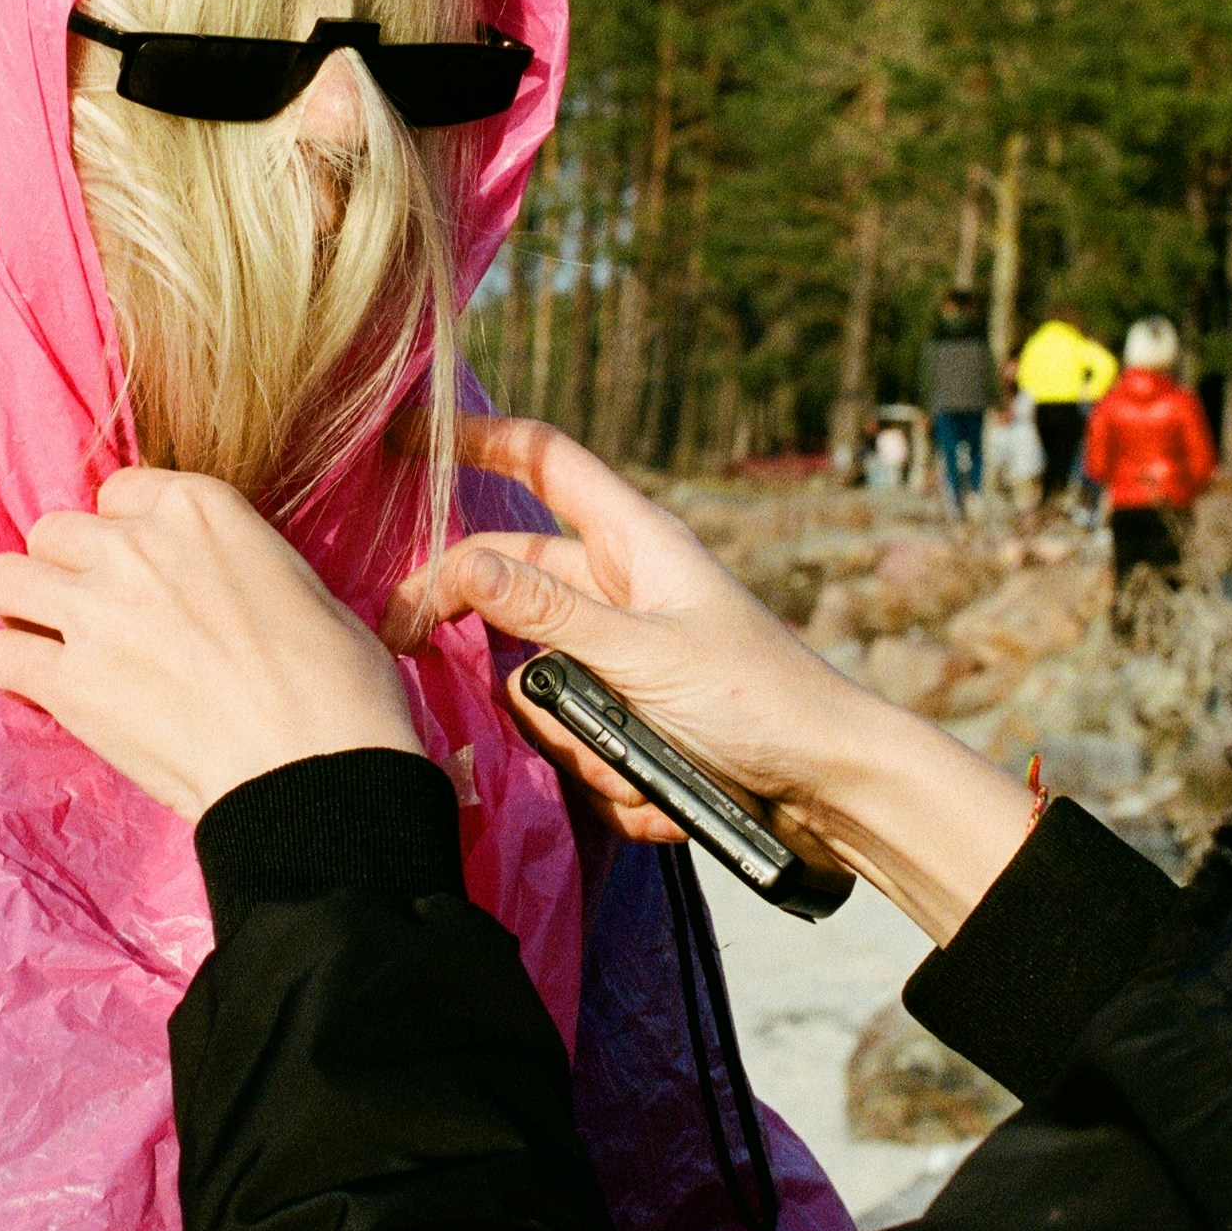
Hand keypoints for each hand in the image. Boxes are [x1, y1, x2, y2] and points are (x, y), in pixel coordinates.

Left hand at [0, 469, 418, 821]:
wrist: (313, 763)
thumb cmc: (336, 681)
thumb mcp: (295, 581)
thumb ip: (231, 562)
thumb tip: (214, 589)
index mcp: (198, 507)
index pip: (117, 491)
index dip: (123, 535)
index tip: (141, 574)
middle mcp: (134, 544)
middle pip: (52, 533)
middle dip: (68, 571)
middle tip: (96, 619)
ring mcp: (94, 610)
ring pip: (3, 579)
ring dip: (25, 612)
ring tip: (55, 647)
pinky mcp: (68, 682)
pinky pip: (0, 657)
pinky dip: (18, 676)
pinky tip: (50, 696)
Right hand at [383, 418, 1031, 946]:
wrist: (832, 787)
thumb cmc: (757, 700)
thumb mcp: (642, 654)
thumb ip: (548, 612)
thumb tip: (456, 564)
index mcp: (634, 540)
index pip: (541, 460)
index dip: (473, 436)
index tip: (399, 435)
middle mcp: (621, 588)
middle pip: (509, 581)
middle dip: (474, 626)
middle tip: (406, 647)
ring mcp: (623, 654)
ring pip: (537, 679)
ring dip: (572, 736)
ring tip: (627, 762)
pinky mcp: (631, 717)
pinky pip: (577, 741)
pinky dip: (609, 776)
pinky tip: (656, 795)